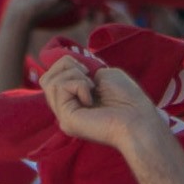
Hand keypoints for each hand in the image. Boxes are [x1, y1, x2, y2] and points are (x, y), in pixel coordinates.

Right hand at [38, 50, 175, 159]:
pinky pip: (59, 89)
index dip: (65, 64)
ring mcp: (64, 116)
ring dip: (74, 76)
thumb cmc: (127, 98)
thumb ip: (80, 72)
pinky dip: (78, 85)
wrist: (138, 118)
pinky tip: (91, 98)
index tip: (87, 68)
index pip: (52, 78)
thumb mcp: (101, 74)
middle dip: (66, 66)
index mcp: (73, 101)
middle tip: (88, 76)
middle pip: (46, 78)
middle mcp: (66, 110)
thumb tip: (66, 67)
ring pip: (49, 82)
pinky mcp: (66, 119)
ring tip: (92, 88)